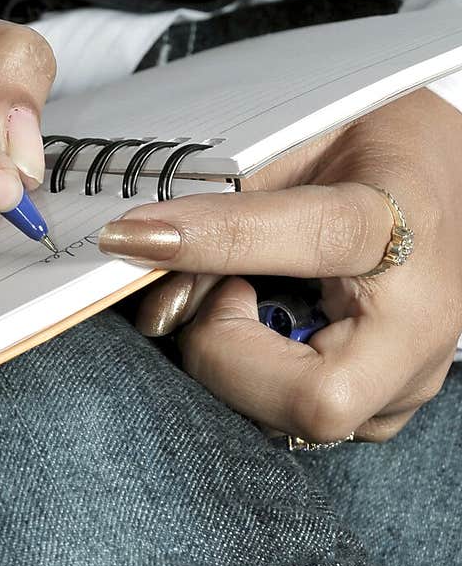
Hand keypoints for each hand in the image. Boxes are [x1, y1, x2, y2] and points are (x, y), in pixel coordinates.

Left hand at [97, 89, 461, 443]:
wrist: (441, 170)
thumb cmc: (370, 144)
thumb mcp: (299, 141)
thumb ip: (228, 201)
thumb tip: (142, 251)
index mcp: (407, 226)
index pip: (313, 241)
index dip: (215, 241)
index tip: (135, 236)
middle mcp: (423, 324)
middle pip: (312, 400)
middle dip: (225, 351)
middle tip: (218, 287)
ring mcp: (412, 378)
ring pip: (296, 423)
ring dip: (235, 367)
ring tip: (242, 296)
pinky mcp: (388, 405)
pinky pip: (297, 421)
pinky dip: (254, 378)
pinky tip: (265, 323)